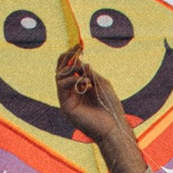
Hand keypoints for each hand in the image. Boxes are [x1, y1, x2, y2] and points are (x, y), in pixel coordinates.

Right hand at [53, 45, 145, 172]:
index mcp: (80, 84)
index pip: (70, 67)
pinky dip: (69, 80)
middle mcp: (71, 90)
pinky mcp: (66, 105)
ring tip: (82, 71)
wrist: (112, 126)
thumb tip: (79, 61)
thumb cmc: (110, 106)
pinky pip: (61, 87)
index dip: (72, 55)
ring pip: (59, 76)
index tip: (78, 46)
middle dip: (67, 58)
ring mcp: (67, 98)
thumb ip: (89, 72)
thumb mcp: (101, 83)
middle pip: (61, 69)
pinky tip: (82, 81)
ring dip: (70, 69)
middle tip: (76, 50)